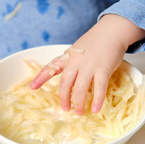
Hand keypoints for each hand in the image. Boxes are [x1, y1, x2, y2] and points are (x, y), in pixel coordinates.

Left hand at [30, 14, 144, 114]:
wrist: (112, 30)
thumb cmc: (94, 42)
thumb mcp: (76, 50)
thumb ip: (69, 62)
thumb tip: (64, 78)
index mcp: (68, 57)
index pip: (51, 67)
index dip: (40, 77)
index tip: (32, 86)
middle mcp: (76, 61)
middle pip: (65, 83)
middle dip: (64, 98)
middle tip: (65, 109)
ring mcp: (89, 65)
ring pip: (80, 88)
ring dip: (79, 102)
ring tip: (79, 112)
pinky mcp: (103, 68)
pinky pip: (99, 87)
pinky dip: (97, 99)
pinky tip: (96, 108)